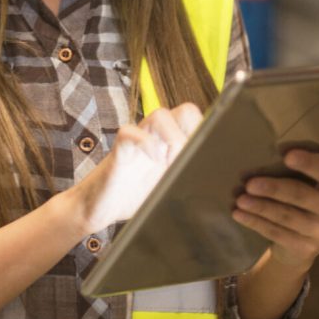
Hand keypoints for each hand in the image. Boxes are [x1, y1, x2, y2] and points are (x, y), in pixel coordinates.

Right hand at [69, 104, 201, 234]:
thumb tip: (218, 185)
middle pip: (186, 110)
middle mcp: (158, 136)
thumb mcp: (169, 188)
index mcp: (173, 144)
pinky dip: (146, 144)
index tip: (211, 155)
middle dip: (194, 131)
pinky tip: (154, 161)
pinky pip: (130, 132)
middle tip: (190, 158)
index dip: (209, 131)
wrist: (101, 208)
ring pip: (160, 114)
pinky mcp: (120, 149)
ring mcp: (139, 139)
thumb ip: (187, 178)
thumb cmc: (135, 198)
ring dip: (173, 137)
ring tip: (172, 163)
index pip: (198, 122)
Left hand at [232, 149, 318, 272]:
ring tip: (239, 199)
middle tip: (249, 183)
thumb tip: (271, 150)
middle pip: (305, 197)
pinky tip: (239, 215)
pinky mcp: (308, 249)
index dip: (311, 164)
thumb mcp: (310, 179)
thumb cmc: (306, 195)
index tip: (286, 155)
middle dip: (275, 189)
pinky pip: (278, 234)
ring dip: (261, 207)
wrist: (306, 239)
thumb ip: (299, 167)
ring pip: (289, 217)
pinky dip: (256, 223)